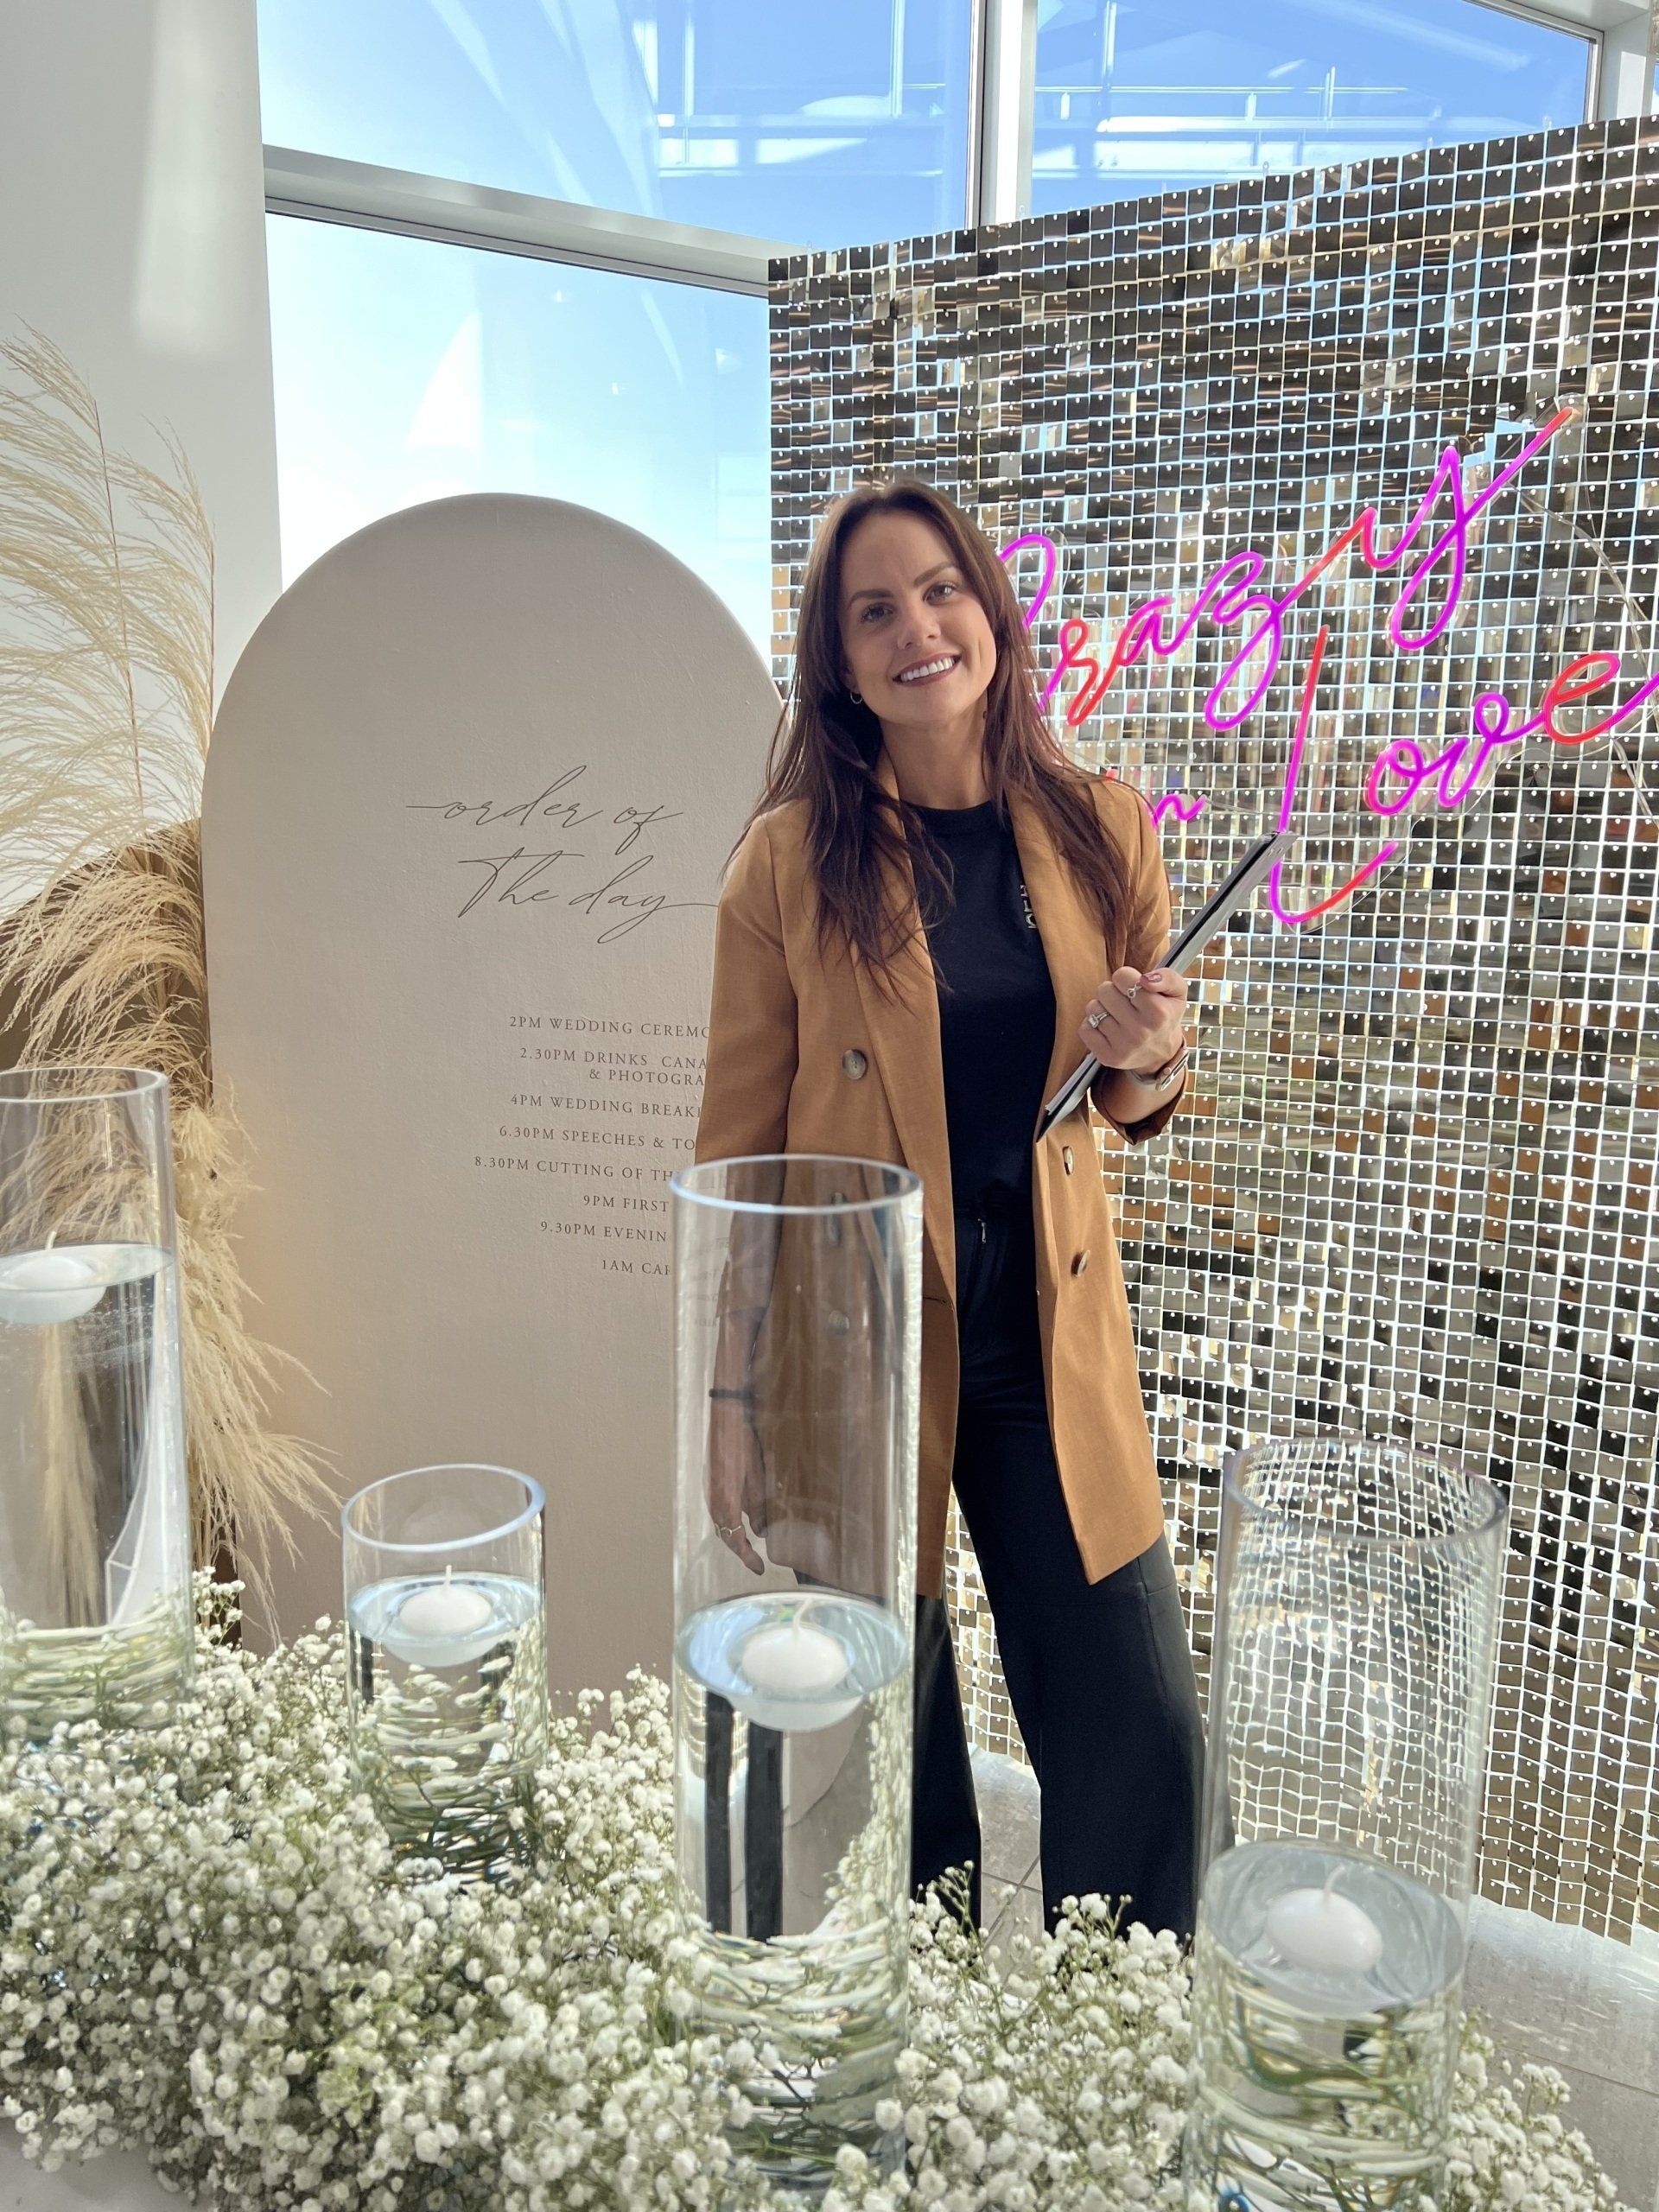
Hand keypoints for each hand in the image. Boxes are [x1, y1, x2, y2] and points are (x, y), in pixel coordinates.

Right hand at [706, 1399, 765, 1573]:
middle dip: (740, 1551)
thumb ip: (758, 1505)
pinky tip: (739, 1523)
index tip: (759, 1568)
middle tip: (755, 1562)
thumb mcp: (757, 1476)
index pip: (735, 1539)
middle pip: (724, 1536)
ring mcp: (709, 1493)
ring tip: (749, 1547)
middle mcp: (713, 1501)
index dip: (747, 1557)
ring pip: (719, 1526)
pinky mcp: (710, 1485)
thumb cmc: (742, 1444)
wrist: (725, 1420)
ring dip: (732, 1538)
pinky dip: (727, 1524)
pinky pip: (717, 1513)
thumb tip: (761, 1531)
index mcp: (726, 1501)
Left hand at [1078, 965, 1189, 1075]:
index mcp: (1158, 1012)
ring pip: (1093, 1008)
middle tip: (1125, 1002)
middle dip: (1113, 992)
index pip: (1122, 976)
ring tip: (1117, 1015)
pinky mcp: (1107, 1056)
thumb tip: (1145, 979)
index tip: (1133, 988)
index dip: (1126, 978)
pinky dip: (1093, 1025)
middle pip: (1104, 990)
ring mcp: (1123, 1046)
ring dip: (1103, 1008)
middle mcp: (1140, 1031)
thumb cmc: (1165, 1016)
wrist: (1161, 1053)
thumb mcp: (1177, 993)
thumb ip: (1167, 977)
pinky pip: (1084, 1028)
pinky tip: (1108, 1028)